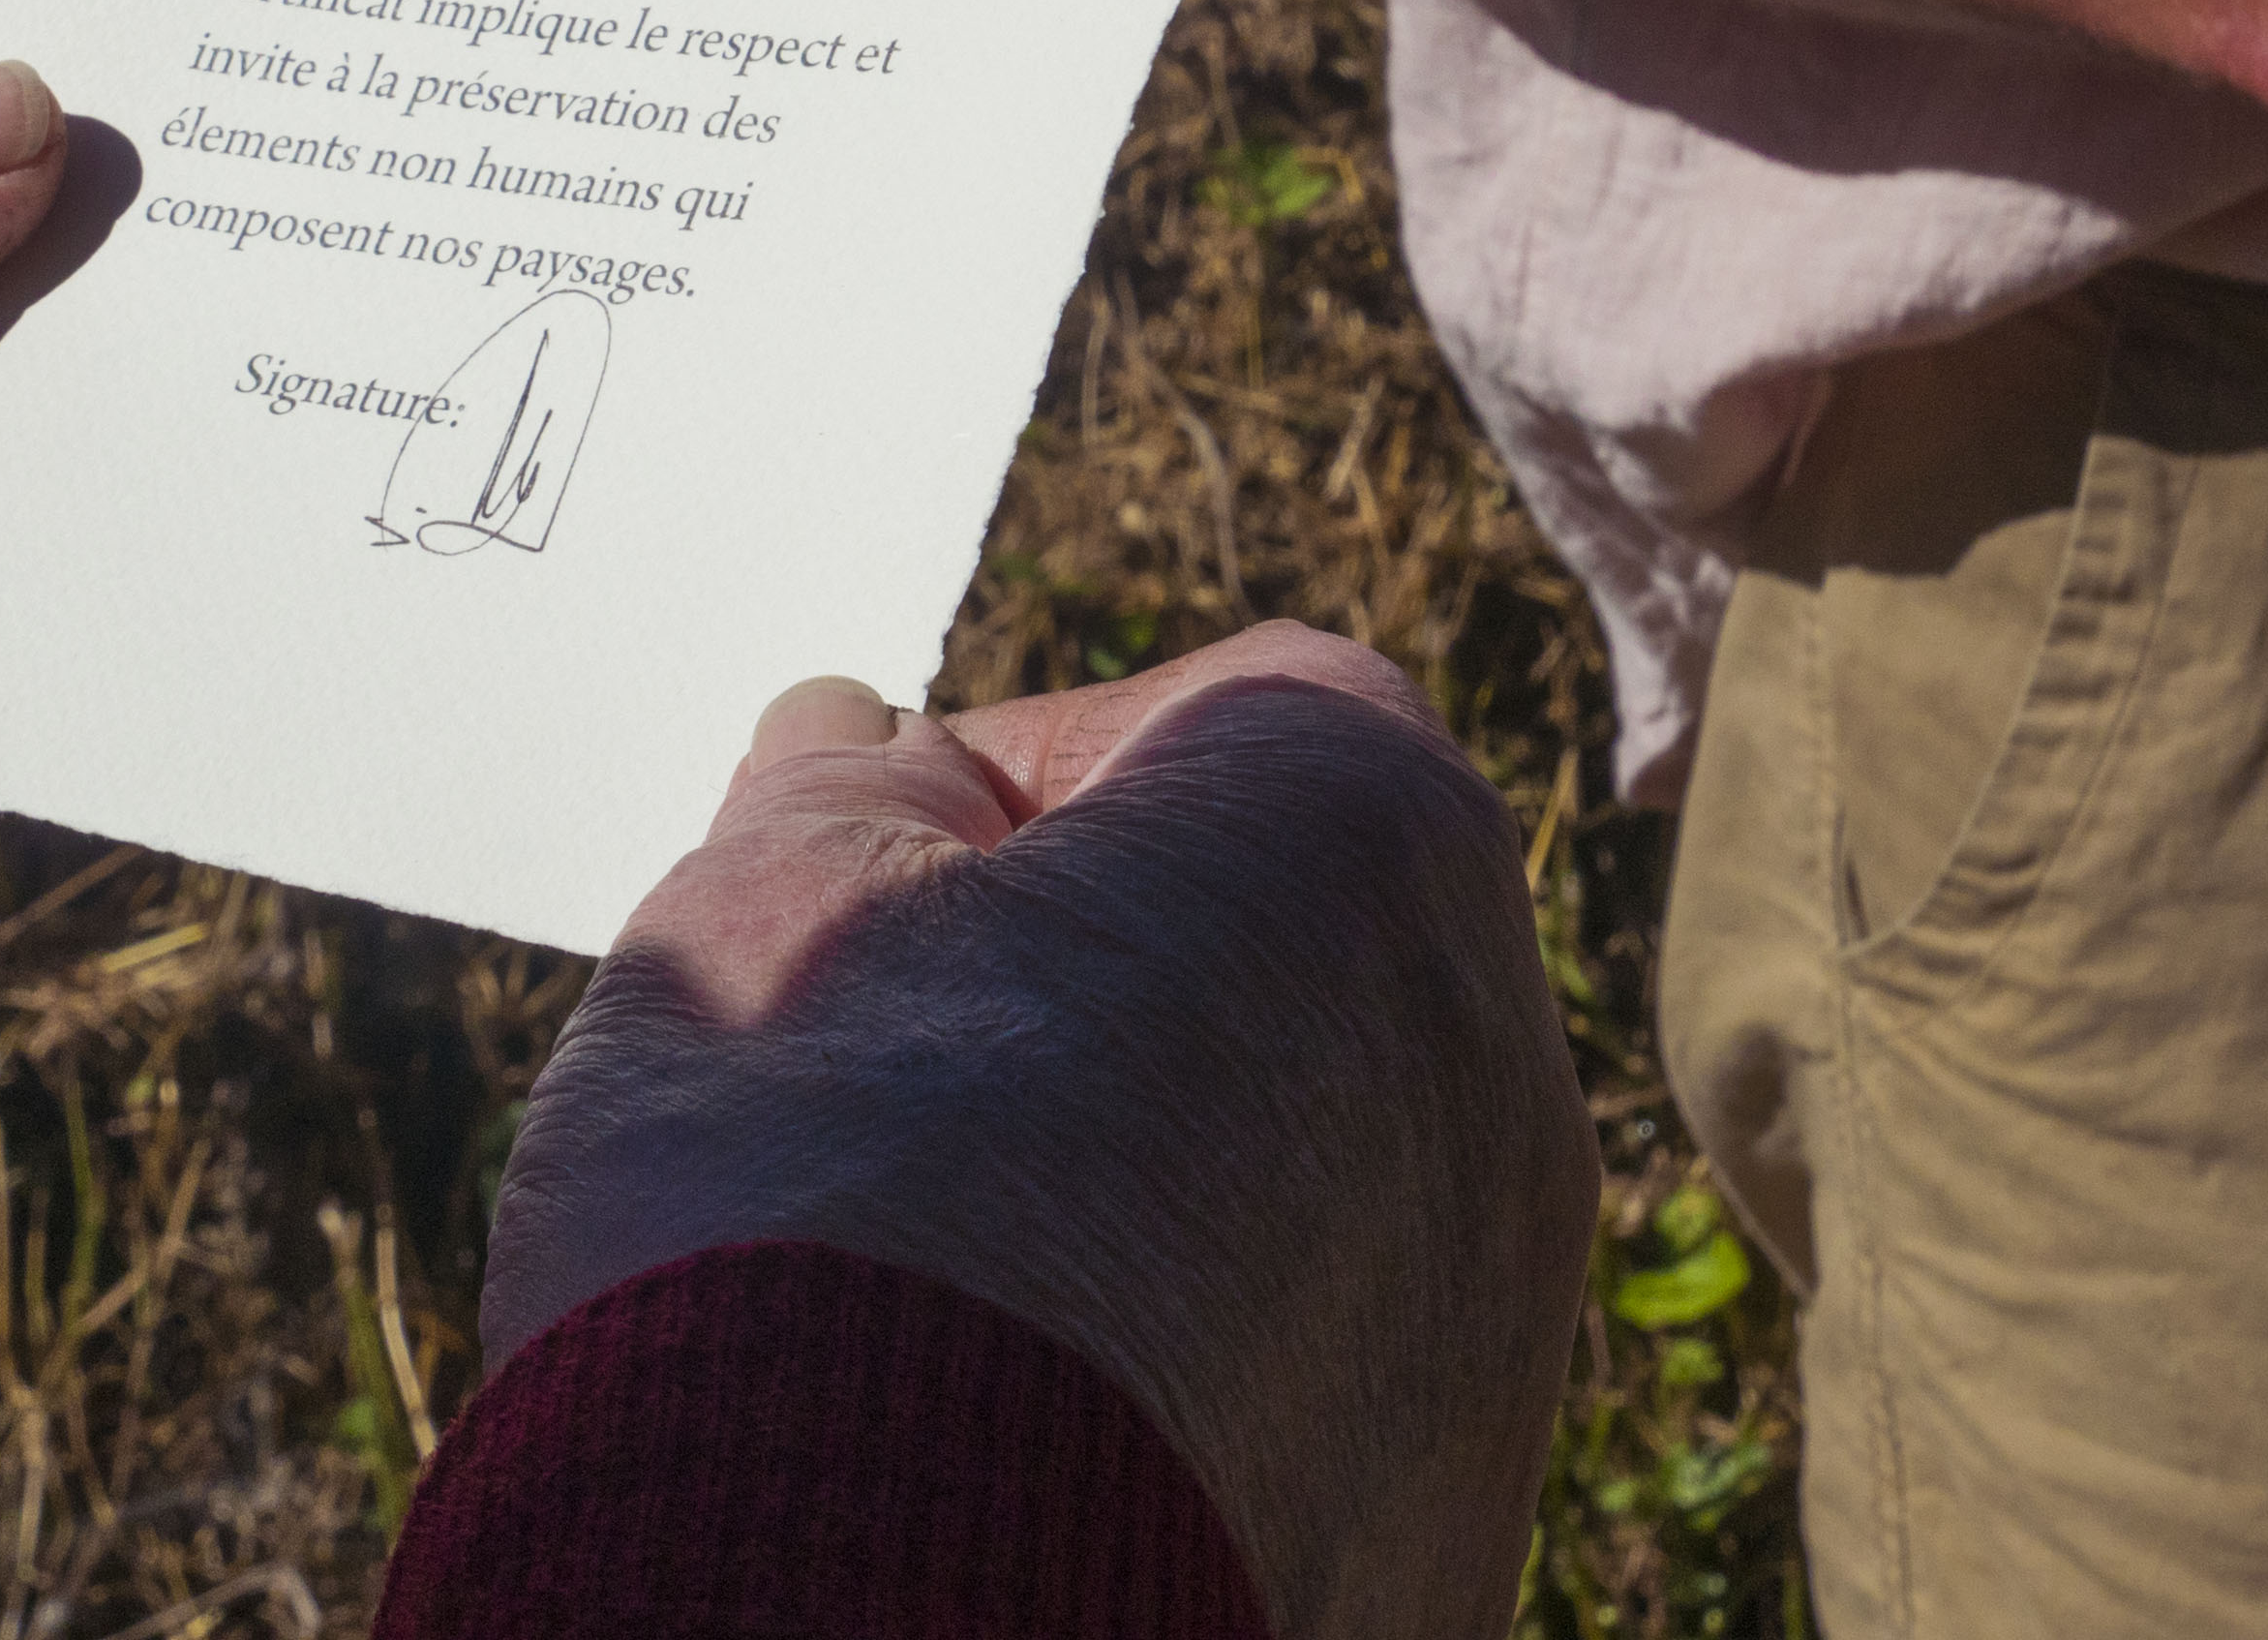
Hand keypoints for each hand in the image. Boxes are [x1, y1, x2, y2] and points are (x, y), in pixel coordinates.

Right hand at [480, 626, 1594, 1639]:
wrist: (881, 1635)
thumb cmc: (823, 1209)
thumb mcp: (766, 908)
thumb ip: (836, 793)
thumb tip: (863, 751)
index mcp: (1364, 837)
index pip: (1202, 720)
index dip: (1015, 776)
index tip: (870, 876)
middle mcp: (1495, 1061)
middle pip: (1260, 952)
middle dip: (1070, 987)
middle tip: (867, 1075)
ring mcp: (1501, 1323)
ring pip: (1289, 1177)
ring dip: (1121, 1191)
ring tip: (909, 1284)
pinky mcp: (1460, 1530)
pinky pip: (1307, 1390)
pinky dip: (1174, 1387)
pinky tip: (993, 1435)